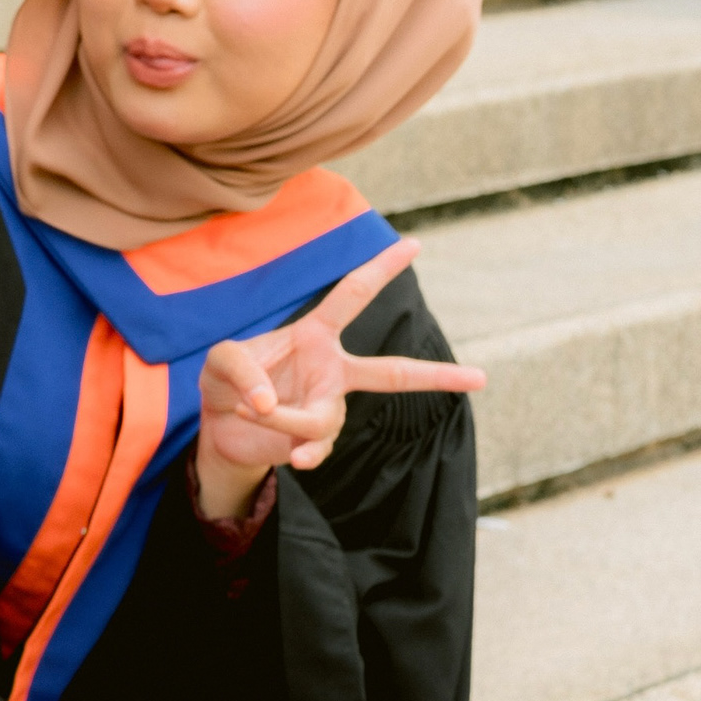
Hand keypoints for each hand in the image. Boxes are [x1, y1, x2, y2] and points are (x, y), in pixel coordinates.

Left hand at [193, 238, 484, 522]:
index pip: (353, 296)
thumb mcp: (221, 360)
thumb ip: (241, 370)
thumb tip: (269, 404)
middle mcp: (333, 371)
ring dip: (282, 417)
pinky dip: (302, 450)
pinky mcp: (314, 440)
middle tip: (482, 379)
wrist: (218, 424)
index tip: (414, 244)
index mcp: (316, 334)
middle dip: (438, 376)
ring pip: (322, 418)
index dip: (381, 269)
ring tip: (251, 409)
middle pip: (394, 374)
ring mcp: (329, 407)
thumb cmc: (227, 378)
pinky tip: (298, 457)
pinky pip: (317, 446)